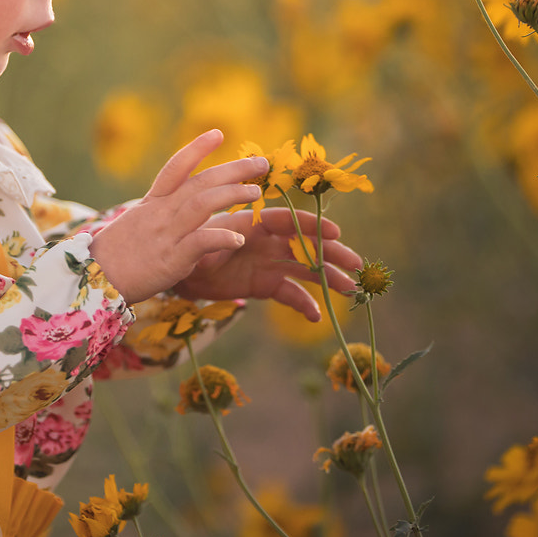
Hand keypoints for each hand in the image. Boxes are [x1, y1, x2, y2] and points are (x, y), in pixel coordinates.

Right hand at [89, 130, 266, 304]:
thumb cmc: (117, 255)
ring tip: (255, 192)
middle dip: (233, 169)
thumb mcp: (137, 224)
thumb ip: (161, 214)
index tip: (218, 133)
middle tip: (260, 162)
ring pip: (202, 204)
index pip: (175, 167)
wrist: (94, 279)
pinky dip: (221, 237)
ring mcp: (166, 234)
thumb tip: (184, 206)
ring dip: (232, 194)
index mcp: (152, 203)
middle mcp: (160, 212)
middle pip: (200, 182)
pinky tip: (240, 238)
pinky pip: (200, 242)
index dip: (197, 148)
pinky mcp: (171, 259)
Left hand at [173, 207, 362, 320]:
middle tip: (358, 265)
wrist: (179, 270)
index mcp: (255, 223)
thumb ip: (217, 240)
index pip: (288, 221)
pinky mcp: (266, 285)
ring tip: (351, 289)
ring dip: (329, 278)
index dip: (311, 225)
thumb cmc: (189, 246)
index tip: (336, 231)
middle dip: (332, 253)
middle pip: (306, 245)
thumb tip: (231, 241)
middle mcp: (268, 242)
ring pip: (306, 269)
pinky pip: (290, 294)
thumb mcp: (199, 241)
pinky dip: (304, 303)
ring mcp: (270, 264)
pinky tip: (317, 315)